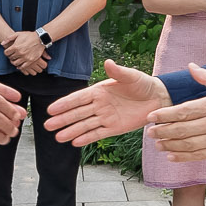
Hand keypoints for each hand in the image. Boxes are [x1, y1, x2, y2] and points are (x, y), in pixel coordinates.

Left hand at [3, 29, 48, 72]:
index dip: (6, 52)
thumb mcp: (18, 34)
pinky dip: (20, 67)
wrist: (40, 39)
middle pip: (11, 58)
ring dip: (15, 62)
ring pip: (16, 63)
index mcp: (15, 46)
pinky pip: (23, 67)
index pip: (6, 53)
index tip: (8, 52)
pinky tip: (20, 65)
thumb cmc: (29, 36)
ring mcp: (25, 57)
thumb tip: (2, 43)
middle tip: (13, 56)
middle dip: (11, 57)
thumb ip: (9, 38)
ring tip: (16, 60)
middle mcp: (20, 53)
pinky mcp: (30, 61)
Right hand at [44, 59, 168, 145]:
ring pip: (85, 125)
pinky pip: (98, 134)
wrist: (157, 98)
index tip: (51, 109)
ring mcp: (105, 117)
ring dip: (71, 131)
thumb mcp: (131, 76)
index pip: (78, 98)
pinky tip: (75, 142)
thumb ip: (118, 71)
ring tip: (58, 138)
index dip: (64, 104)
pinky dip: (86, 138)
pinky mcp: (114, 128)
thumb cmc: (142, 84)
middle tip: (47, 126)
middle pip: (77, 114)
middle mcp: (99, 105)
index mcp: (99, 91)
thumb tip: (108, 62)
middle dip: (62, 120)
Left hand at [148, 64, 205, 158]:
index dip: (164, 115)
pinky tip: (171, 156)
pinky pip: (199, 156)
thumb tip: (191, 66)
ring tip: (157, 144)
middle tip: (149, 132)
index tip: (151, 117)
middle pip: (181, 129)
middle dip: (162, 131)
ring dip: (169, 145)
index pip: (183, 111)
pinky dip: (183, 157)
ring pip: (187, 144)